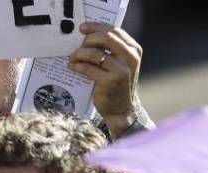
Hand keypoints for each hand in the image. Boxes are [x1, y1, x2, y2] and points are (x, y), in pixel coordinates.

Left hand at [69, 22, 145, 138]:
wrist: (123, 109)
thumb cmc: (118, 85)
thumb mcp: (121, 64)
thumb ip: (111, 50)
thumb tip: (87, 37)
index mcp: (134, 50)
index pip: (114, 31)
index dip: (97, 27)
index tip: (83, 28)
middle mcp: (130, 58)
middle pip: (105, 38)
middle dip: (88, 39)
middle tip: (78, 44)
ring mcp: (120, 70)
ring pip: (94, 53)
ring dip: (79, 53)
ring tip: (73, 58)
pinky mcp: (109, 81)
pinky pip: (88, 68)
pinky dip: (77, 65)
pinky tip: (73, 66)